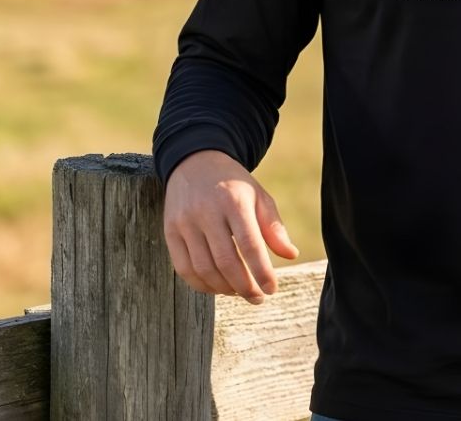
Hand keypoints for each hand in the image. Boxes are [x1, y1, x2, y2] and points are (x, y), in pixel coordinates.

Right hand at [162, 149, 298, 302]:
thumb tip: (291, 255)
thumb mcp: (259, 196)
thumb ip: (274, 226)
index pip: (250, 245)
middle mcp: (207, 211)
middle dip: (244, 286)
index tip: (272, 289)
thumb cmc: (234, 185)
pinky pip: (183, 268)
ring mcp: (185, 222)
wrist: (196, 162)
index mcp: (234, 201)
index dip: (262, 272)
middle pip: (226, 261)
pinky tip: (217, 287)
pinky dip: (201, 284)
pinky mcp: (169, 231)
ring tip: (240, 291)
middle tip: (258, 297)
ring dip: (224, 288)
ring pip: (204, 268)